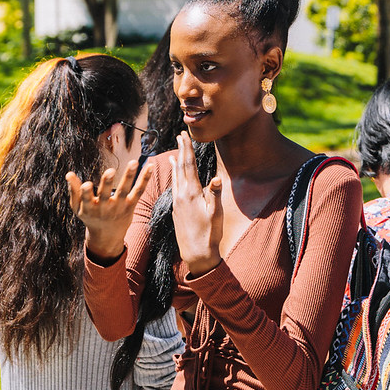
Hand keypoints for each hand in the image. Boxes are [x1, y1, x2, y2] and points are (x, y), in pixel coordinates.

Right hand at [66, 160, 150, 259]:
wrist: (107, 236)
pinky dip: (144, 179)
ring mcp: (118, 206)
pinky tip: (149, 166)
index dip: (85, 192)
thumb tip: (68, 174)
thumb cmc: (90, 217)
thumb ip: (74, 191)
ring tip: (134, 162)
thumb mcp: (78, 208)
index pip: (87, 198)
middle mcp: (104, 207)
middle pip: (106, 193)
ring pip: (124, 190)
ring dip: (129, 175)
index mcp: (89, 207)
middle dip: (107, 183)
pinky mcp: (130, 205)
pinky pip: (138, 191)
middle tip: (110, 171)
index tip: (86, 184)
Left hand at [170, 132, 222, 274]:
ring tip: (173, 153)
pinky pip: (174, 188)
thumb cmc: (209, 234)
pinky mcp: (177, 210)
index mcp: (191, 193)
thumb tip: (215, 177)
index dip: (186, 149)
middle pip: (180, 168)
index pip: (188, 165)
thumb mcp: (216, 214)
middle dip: (180, 151)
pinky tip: (175, 178)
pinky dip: (175, 178)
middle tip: (179, 136)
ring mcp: (178, 203)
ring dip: (175, 163)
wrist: (196, 254)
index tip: (184, 135)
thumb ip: (215, 194)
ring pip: (176, 178)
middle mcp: (181, 195)